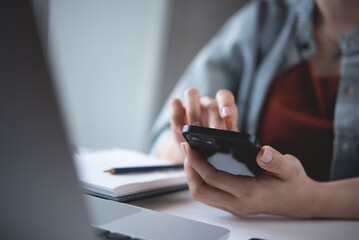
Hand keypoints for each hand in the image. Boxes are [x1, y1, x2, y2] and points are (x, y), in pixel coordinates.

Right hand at [169, 88, 237, 145]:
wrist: (193, 149)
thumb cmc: (212, 142)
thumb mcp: (222, 140)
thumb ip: (228, 135)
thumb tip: (233, 134)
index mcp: (221, 108)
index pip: (225, 97)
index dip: (226, 103)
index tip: (228, 114)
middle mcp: (207, 103)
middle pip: (211, 104)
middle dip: (214, 119)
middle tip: (216, 131)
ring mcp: (191, 104)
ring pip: (191, 94)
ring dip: (194, 112)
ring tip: (195, 128)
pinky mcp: (177, 109)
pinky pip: (174, 103)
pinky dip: (176, 115)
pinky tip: (180, 129)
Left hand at [181, 142, 319, 217]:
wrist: (301, 202)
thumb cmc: (294, 183)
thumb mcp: (290, 168)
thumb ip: (276, 161)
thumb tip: (263, 152)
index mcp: (249, 193)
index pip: (213, 178)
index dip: (197, 162)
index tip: (189, 146)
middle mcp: (238, 204)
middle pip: (201, 192)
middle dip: (189, 171)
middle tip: (188, 151)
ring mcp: (234, 207)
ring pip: (202, 196)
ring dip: (193, 177)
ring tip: (192, 157)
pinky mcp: (233, 205)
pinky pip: (209, 196)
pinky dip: (201, 181)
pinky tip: (203, 166)